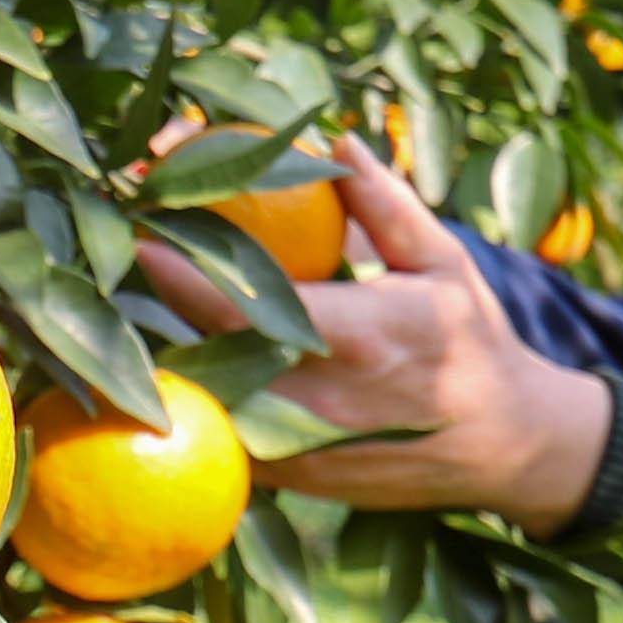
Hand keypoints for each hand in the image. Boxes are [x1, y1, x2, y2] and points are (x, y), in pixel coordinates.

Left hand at [134, 157, 618, 531]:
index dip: (190, 278)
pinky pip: (220, 434)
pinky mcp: (291, 479)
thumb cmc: (471, 338)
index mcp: (365, 336)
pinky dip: (188, 397)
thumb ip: (385, 205)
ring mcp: (304, 447)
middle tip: (117, 259)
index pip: (257, 307)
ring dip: (161, 353)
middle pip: (211, 354)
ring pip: (206, 400)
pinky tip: (157, 359)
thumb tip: (335, 143)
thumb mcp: (443, 262)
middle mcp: (326, 398)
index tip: (143, 237)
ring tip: (120, 306)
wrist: (504, 446)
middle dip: (155, 307)